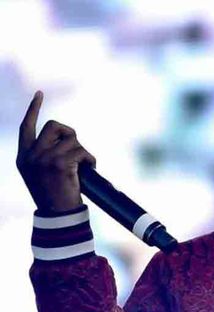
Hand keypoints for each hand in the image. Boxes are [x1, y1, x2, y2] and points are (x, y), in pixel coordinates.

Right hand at [16, 91, 95, 212]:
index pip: (26, 126)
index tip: (40, 93)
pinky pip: (81, 151)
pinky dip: (90, 159)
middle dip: (70, 134)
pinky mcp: (60, 164)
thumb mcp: (42, 175)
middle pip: (54, 126)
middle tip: (77, 150)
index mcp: (23, 157)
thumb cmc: (56, 197)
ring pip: (71, 139)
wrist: (58, 217)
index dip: (34, 109)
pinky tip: (90, 169)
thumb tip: (66, 140)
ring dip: (82, 151)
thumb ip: (45, 156)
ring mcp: (44, 159)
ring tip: (84, 166)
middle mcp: (30, 156)